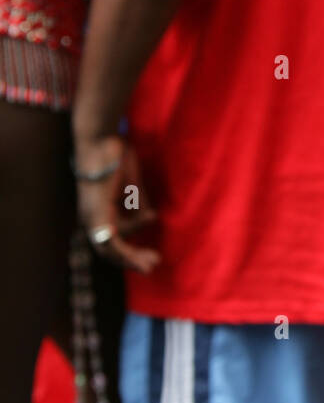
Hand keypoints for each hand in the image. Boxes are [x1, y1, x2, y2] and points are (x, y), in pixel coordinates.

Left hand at [73, 134, 159, 273]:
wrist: (100, 138)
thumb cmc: (114, 153)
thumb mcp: (132, 182)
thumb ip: (138, 201)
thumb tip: (150, 218)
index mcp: (97, 208)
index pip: (113, 236)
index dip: (132, 243)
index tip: (154, 237)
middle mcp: (90, 216)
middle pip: (109, 248)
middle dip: (132, 259)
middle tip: (153, 265)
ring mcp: (92, 216)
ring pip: (109, 250)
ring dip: (131, 259)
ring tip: (152, 264)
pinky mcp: (97, 213)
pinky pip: (109, 242)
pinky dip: (125, 252)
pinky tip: (139, 258)